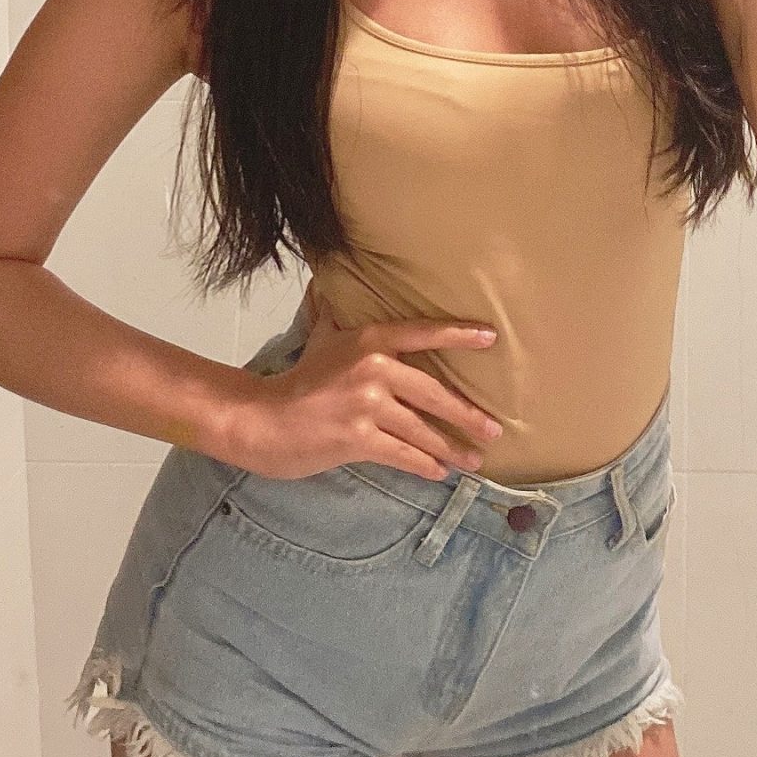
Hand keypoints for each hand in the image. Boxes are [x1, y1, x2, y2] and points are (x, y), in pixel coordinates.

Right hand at [227, 305, 506, 482]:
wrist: (262, 421)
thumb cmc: (296, 381)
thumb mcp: (319, 339)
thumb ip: (332, 314)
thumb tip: (327, 284)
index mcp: (369, 340)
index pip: (423, 333)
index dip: (458, 335)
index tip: (490, 338)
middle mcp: (373, 369)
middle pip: (434, 393)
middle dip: (468, 415)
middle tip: (494, 430)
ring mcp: (367, 405)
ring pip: (422, 430)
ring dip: (452, 449)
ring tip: (474, 461)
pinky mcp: (358, 439)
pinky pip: (403, 454)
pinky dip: (424, 465)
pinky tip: (439, 472)